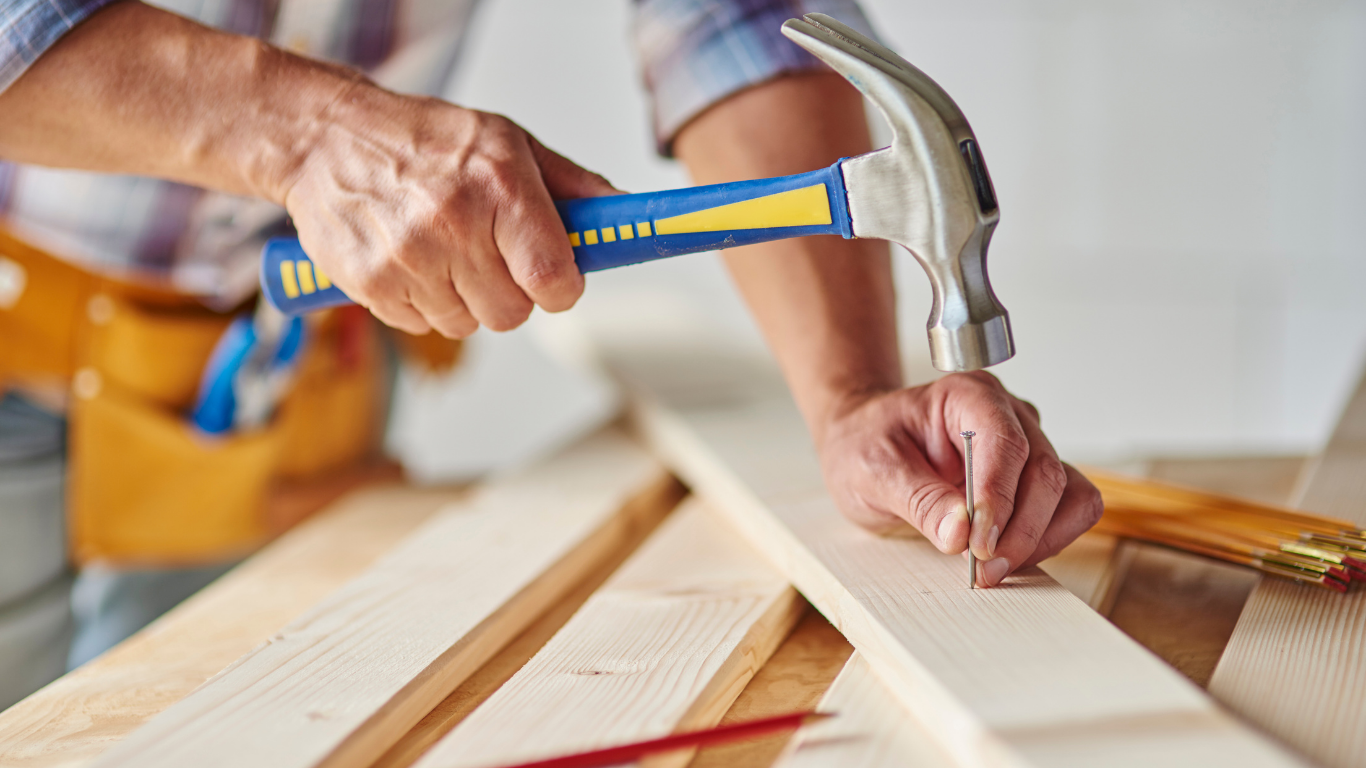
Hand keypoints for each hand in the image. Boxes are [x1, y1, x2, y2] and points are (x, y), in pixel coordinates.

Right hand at [281, 84, 616, 337]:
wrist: (325, 139)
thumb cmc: (424, 140)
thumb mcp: (507, 142)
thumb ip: (570, 185)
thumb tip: (622, 213)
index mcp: (498, 184)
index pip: (553, 277)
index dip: (561, 287)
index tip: (556, 279)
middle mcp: (453, 222)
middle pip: (513, 313)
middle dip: (510, 292)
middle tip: (489, 254)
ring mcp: (408, 257)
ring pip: (468, 325)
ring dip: (464, 299)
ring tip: (443, 250)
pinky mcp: (370, 283)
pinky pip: (422, 325)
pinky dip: (423, 303)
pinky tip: (411, 260)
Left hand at [816, 372, 1102, 586]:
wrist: (860, 445)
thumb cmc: (863, 445)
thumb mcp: (871, 471)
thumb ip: (918, 499)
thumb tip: (960, 531)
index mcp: (967, 396)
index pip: (1005, 443)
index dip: (999, 497)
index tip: (978, 543)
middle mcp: (1006, 414)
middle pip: (1044, 471)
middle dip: (1019, 529)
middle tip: (983, 568)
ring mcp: (1026, 445)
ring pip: (1067, 492)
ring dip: (1040, 537)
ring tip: (994, 565)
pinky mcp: (1031, 479)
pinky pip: (1068, 507)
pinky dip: (1049, 537)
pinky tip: (1010, 555)